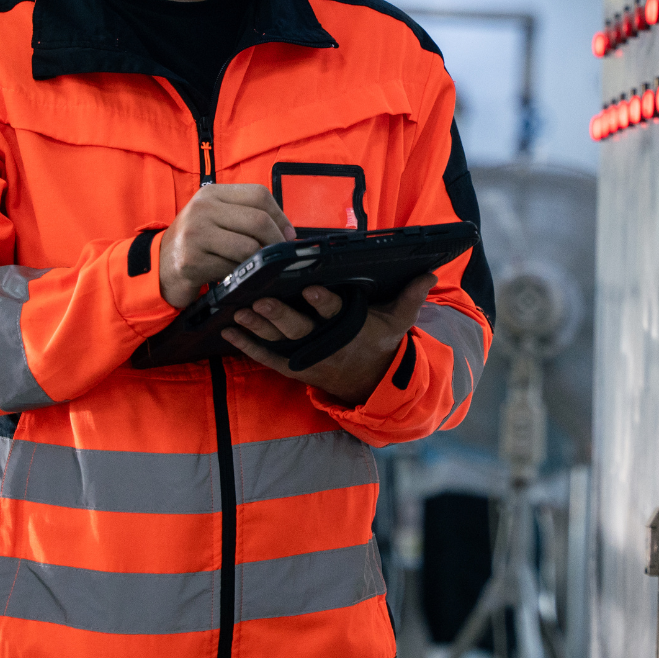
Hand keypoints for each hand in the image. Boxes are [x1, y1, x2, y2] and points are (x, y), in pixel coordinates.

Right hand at [157, 184, 294, 309]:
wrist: (160, 266)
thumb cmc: (198, 243)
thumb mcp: (217, 218)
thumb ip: (247, 217)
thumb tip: (289, 233)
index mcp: (212, 193)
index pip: (259, 194)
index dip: (280, 216)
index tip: (289, 235)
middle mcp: (202, 208)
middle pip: (258, 220)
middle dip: (277, 241)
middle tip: (281, 256)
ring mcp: (195, 234)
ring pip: (249, 247)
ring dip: (260, 261)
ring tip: (259, 266)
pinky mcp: (192, 261)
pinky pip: (233, 268)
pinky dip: (242, 274)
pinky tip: (238, 275)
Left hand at [222, 273, 437, 405]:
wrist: (369, 383)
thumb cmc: (380, 342)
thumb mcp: (398, 321)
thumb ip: (410, 297)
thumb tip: (429, 274)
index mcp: (349, 326)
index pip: (335, 312)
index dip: (323, 301)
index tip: (310, 288)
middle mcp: (325, 341)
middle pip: (299, 328)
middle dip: (279, 315)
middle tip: (259, 300)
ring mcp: (306, 355)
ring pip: (278, 341)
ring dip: (257, 327)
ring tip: (238, 310)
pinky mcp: (292, 365)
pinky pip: (266, 356)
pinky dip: (247, 345)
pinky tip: (228, 329)